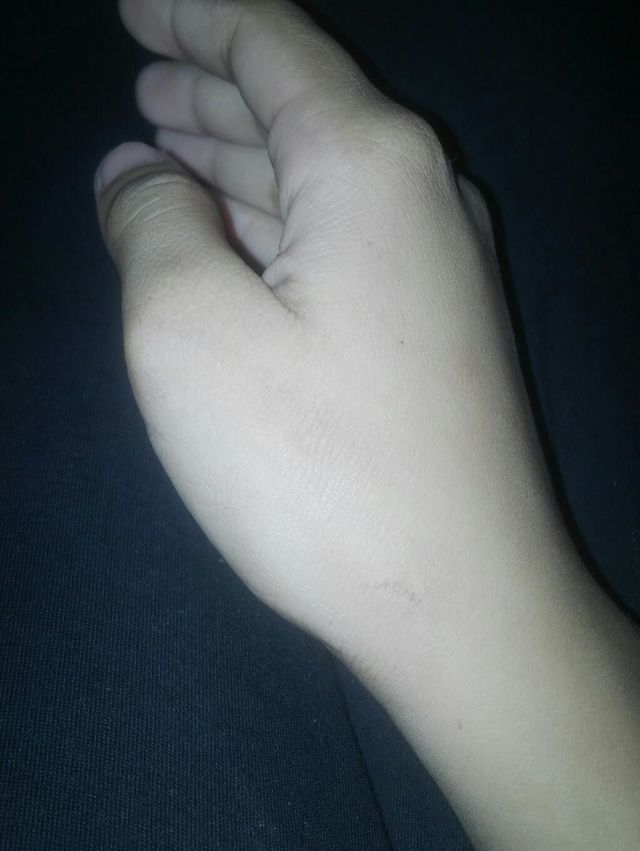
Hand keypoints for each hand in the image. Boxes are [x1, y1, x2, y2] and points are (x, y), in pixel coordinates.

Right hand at [95, 0, 564, 659]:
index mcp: (366, 163)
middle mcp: (421, 194)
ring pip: (321, 179)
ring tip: (173, 139)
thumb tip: (137, 174)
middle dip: (214, 86)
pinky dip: (279, 222)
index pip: (269, 42)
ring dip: (244, 154)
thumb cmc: (317, 470)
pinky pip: (342, 239)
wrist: (460, 599)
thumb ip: (151, 226)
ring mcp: (440, 266)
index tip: (135, 3)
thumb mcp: (188, 332)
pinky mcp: (438, 329)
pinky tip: (235, 233)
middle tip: (146, 78)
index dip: (193, 13)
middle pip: (301, 107)